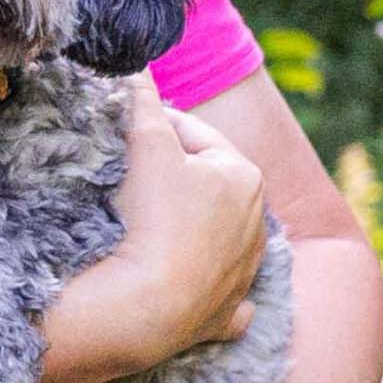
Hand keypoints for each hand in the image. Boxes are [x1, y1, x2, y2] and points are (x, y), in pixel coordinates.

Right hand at [106, 72, 267, 359]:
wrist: (148, 303)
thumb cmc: (154, 216)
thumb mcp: (148, 145)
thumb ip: (144, 101)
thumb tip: (137, 67)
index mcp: (245, 177)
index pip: (195, 135)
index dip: (157, 126)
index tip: (126, 128)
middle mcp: (256, 224)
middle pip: (207, 185)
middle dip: (174, 176)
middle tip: (129, 173)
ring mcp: (245, 273)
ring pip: (216, 236)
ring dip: (188, 227)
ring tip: (144, 222)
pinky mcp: (228, 314)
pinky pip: (222, 293)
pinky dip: (208, 286)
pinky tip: (187, 280)